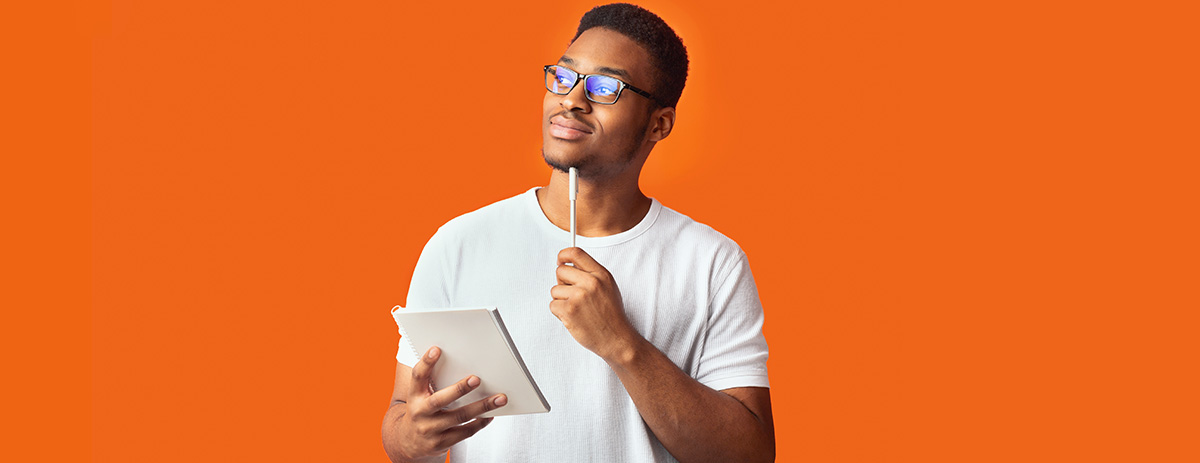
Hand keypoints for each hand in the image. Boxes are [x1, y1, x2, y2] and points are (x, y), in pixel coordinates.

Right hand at [395, 346, 507, 460]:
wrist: (410, 443)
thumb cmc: (421, 412)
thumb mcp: (419, 395)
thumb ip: (432, 380)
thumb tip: (459, 361)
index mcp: (414, 396)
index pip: (417, 376)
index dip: (426, 362)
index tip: (436, 349)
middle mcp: (420, 412)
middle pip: (440, 400)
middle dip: (460, 389)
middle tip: (477, 379)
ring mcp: (431, 429)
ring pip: (459, 417)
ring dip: (482, 406)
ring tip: (499, 398)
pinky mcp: (442, 443)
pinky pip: (465, 432)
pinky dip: (480, 423)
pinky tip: (490, 415)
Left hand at [550, 247, 640, 361]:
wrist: (616, 339)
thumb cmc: (611, 315)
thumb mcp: (608, 287)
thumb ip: (591, 274)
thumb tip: (568, 266)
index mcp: (601, 274)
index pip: (576, 253)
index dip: (563, 255)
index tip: (560, 260)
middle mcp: (591, 282)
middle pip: (560, 271)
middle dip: (562, 283)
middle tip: (573, 295)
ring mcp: (579, 296)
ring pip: (555, 290)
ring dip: (561, 301)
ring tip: (577, 310)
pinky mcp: (569, 310)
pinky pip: (553, 305)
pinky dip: (559, 313)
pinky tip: (574, 317)